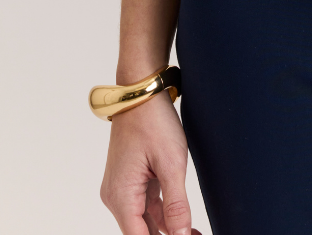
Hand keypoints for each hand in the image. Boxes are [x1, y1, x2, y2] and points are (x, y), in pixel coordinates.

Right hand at [100, 91, 196, 234]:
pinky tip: (184, 222)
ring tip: (195, 233)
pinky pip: (146, 205)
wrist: (141, 91)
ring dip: (169, 229)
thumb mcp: (171, 163)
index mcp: (121, 196)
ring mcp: (122, 187)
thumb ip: (176, 205)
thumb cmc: (153, 121)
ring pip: (146, 220)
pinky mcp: (130, 179)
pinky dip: (164, 214)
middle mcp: (116, 196)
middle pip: (142, 232)